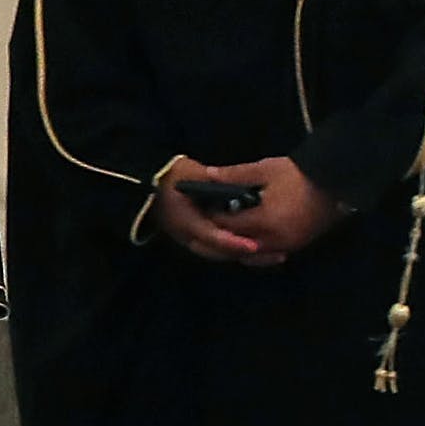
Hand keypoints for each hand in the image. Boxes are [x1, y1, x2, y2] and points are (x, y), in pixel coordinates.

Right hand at [148, 157, 270, 265]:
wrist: (148, 182)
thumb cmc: (168, 176)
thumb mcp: (188, 172)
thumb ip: (206, 177)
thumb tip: (223, 179)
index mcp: (184, 220)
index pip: (211, 236)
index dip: (232, 242)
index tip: (254, 245)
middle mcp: (186, 235)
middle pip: (219, 251)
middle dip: (245, 253)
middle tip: (276, 253)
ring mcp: (189, 239)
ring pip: (220, 253)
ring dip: (244, 253)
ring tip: (274, 252)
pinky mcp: (195, 239)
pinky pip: (219, 249)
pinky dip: (237, 248)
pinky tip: (256, 245)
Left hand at [207, 156, 339, 257]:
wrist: (337, 181)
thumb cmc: (298, 174)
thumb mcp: (264, 170)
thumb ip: (234, 175)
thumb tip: (208, 175)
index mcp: (265, 221)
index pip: (229, 226)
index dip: (213, 218)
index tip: (200, 209)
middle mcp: (276, 240)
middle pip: (239, 244)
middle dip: (222, 235)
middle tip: (207, 224)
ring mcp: (289, 245)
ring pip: (255, 254)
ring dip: (239, 245)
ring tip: (225, 231)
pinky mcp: (298, 245)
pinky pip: (270, 253)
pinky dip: (256, 249)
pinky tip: (248, 237)